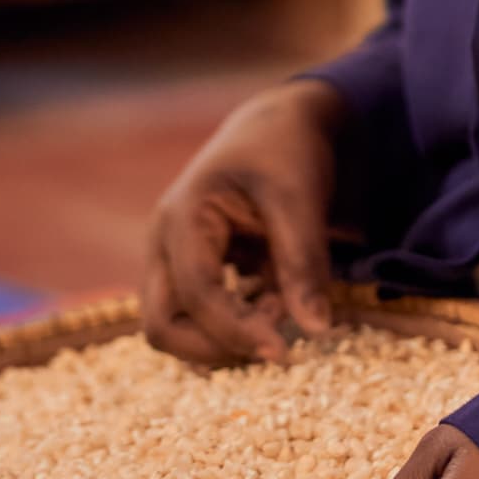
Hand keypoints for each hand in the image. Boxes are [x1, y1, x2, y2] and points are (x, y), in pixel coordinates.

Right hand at [139, 80, 344, 366]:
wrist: (277, 126)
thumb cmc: (285, 152)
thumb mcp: (300, 198)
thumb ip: (304, 263)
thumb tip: (316, 331)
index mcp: (183, 216)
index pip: (196, 295)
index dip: (237, 331)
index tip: (284, 352)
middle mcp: (165, 242)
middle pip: (162, 325)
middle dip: (217, 347)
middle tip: (277, 336)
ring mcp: (172, 259)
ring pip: (175, 327)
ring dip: (225, 337)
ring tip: (279, 305)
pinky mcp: (191, 271)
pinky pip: (197, 317)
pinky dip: (233, 324)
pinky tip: (274, 298)